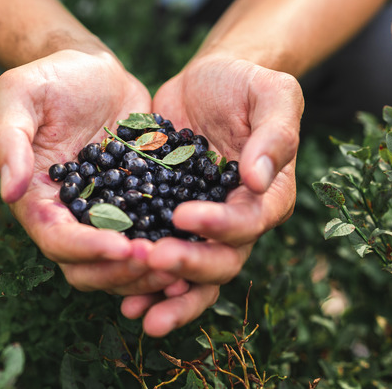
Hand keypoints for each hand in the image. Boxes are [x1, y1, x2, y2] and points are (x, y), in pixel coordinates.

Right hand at [0, 49, 185, 294]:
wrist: (93, 68)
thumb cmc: (50, 78)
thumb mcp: (19, 96)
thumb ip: (9, 141)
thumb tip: (10, 192)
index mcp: (38, 201)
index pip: (57, 240)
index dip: (87, 249)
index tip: (121, 246)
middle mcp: (72, 218)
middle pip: (90, 268)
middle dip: (121, 271)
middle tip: (158, 258)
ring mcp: (108, 215)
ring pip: (123, 264)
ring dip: (150, 271)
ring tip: (182, 259)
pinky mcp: (140, 204)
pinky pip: (154, 236)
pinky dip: (171, 247)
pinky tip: (201, 244)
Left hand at [122, 54, 303, 336]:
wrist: (207, 81)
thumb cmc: (245, 84)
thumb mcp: (271, 94)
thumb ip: (274, 134)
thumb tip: (257, 178)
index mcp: (269, 196)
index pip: (250, 222)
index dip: (220, 225)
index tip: (183, 214)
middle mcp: (237, 221)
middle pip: (221, 262)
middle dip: (188, 266)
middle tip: (153, 260)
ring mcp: (201, 226)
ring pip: (191, 277)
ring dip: (164, 295)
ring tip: (134, 310)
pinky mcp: (166, 219)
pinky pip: (158, 257)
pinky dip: (142, 280)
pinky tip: (117, 295)